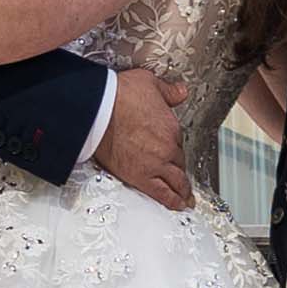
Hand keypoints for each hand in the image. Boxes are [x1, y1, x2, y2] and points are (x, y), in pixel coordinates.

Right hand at [95, 66, 198, 211]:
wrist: (99, 110)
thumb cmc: (120, 95)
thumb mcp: (150, 83)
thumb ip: (168, 91)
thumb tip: (180, 92)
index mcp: (170, 127)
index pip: (177, 141)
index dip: (174, 145)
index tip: (171, 149)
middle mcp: (167, 148)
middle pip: (178, 163)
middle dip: (180, 169)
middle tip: (183, 179)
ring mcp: (155, 164)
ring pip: (176, 181)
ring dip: (183, 191)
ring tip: (187, 199)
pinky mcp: (140, 177)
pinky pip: (162, 193)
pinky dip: (172, 201)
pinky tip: (178, 205)